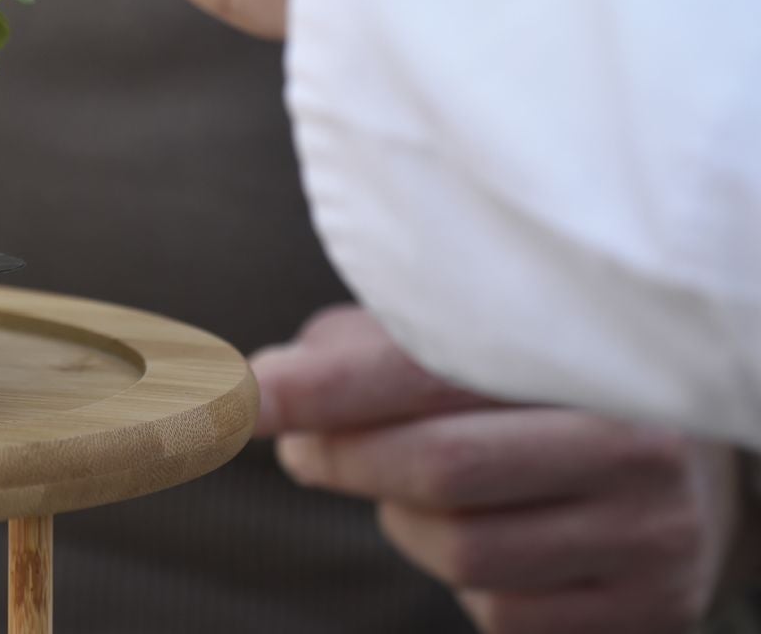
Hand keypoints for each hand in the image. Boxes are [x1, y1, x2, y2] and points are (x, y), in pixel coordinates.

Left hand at [256, 306, 743, 633]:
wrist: (698, 471)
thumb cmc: (540, 389)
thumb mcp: (467, 339)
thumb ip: (365, 350)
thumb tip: (265, 385)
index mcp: (582, 349)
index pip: (430, 369)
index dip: (326, 388)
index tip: (246, 398)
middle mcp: (634, 441)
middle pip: (439, 468)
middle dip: (346, 458)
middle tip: (302, 448)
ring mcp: (648, 534)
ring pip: (463, 551)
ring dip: (406, 522)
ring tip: (416, 490)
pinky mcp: (645, 609)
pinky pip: (504, 615)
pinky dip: (467, 584)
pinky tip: (488, 539)